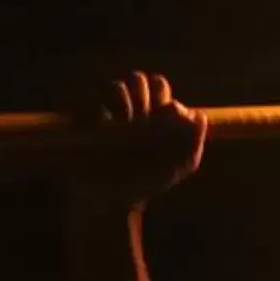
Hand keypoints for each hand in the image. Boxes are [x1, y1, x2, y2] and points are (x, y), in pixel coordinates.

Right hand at [74, 69, 204, 207]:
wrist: (112, 201)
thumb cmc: (146, 183)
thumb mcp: (179, 165)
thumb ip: (194, 139)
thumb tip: (198, 114)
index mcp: (150, 113)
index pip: (157, 85)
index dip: (162, 95)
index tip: (165, 114)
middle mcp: (127, 109)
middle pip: (136, 79)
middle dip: (143, 94)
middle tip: (144, 118)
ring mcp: (103, 113)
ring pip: (115, 85)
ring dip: (123, 102)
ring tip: (123, 124)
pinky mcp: (81, 119)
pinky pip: (88, 97)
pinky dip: (98, 109)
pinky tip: (103, 127)